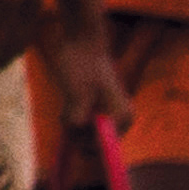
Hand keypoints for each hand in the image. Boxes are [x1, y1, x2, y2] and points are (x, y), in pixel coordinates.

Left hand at [47, 12, 131, 135]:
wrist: (81, 40)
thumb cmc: (80, 64)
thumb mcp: (76, 92)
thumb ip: (77, 117)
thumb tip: (75, 135)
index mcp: (122, 118)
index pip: (104, 149)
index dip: (84, 145)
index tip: (70, 128)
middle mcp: (120, 120)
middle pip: (94, 143)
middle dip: (76, 132)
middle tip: (66, 112)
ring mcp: (109, 114)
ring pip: (85, 133)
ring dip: (71, 124)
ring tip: (68, 102)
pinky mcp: (98, 109)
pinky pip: (82, 123)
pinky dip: (71, 118)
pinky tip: (67, 103)